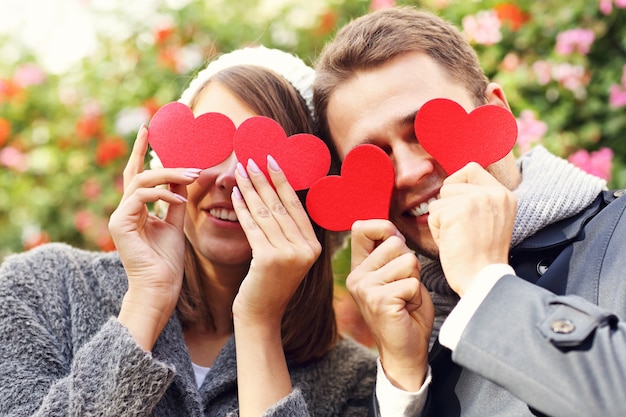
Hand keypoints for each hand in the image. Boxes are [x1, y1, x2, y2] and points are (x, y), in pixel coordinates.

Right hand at [109, 125, 199, 349]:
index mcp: (136, 210)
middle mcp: (125, 210)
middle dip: (153, 155)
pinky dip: (163, 194)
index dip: (141, 151)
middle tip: (184, 154)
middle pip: (137, 173)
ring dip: (169, 175)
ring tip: (192, 176)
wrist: (160, 288)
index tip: (148, 130)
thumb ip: (176, 199)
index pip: (137, 175)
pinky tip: (181, 199)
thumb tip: (183, 176)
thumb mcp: (176, 223)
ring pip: (141, 181)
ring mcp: (120, 217)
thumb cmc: (167, 261)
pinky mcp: (121, 224)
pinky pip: (141, 197)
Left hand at [231, 156, 320, 323]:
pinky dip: (242, 208)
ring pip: (266, 214)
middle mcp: (305, 249)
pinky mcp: (269, 259)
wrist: (260, 315)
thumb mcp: (287, 256)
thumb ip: (289, 232)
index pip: (296, 206)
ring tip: (240, 172)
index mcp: (314, 247)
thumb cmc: (269, 283)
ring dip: (250, 189)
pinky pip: (253, 227)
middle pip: (280, 207)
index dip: (283, 181)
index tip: (271, 161)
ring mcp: (289, 255)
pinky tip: (235, 194)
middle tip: (250, 161)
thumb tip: (278, 193)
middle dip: (263, 181)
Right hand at [347, 219, 433, 390]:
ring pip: (408, 261)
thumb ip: (391, 253)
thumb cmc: (406, 311)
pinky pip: (412, 283)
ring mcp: (365, 288)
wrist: (405, 351)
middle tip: (404, 287)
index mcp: (359, 267)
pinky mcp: (380, 301)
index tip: (396, 248)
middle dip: (410, 263)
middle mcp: (357, 276)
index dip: (385, 229)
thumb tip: (394, 232)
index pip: (362, 228)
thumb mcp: (396, 274)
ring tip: (406, 299)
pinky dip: (417, 296)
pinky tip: (406, 309)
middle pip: (395, 243)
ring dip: (415, 280)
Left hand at [428, 162, 516, 295]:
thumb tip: (451, 184)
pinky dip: (437, 231)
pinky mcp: (458, 210)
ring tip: (459, 238)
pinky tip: (453, 243)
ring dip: (442, 221)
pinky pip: (433, 214)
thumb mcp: (490, 219)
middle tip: (462, 231)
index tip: (459, 207)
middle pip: (449, 185)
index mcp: (504, 194)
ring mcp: (476, 200)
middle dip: (447, 208)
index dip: (457, 184)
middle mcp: (493, 193)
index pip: (471, 168)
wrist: (483, 279)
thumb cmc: (481, 256)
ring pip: (439, 201)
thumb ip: (478, 200)